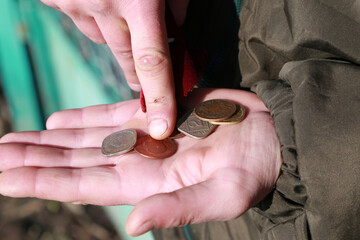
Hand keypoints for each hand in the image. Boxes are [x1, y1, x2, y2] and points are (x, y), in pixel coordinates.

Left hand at [0, 89, 280, 235]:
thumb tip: (134, 224)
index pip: (85, 185)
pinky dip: (84, 117)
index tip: (3, 176)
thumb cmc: (255, 170)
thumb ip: (179, 210)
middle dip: (34, 160)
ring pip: (86, 139)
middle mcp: (139, 162)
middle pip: (75, 162)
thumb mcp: (225, 196)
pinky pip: (112, 116)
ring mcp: (145, 138)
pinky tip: (58, 120)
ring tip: (12, 139)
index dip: (44, 181)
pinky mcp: (156, 115)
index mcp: (149, 184)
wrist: (270, 137)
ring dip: (50, 140)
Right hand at [40, 0, 188, 138]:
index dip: (158, 98)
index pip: (152, 63)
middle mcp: (103, 7)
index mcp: (140, 1)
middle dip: (138, 68)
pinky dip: (92, 12)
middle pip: (126, 59)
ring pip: (100, 37)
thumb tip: (174, 30)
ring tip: (120, 4)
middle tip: (146, 65)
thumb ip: (173, 6)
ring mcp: (75, 3)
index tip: (160, 128)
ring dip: (114, 31)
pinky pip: (80, 18)